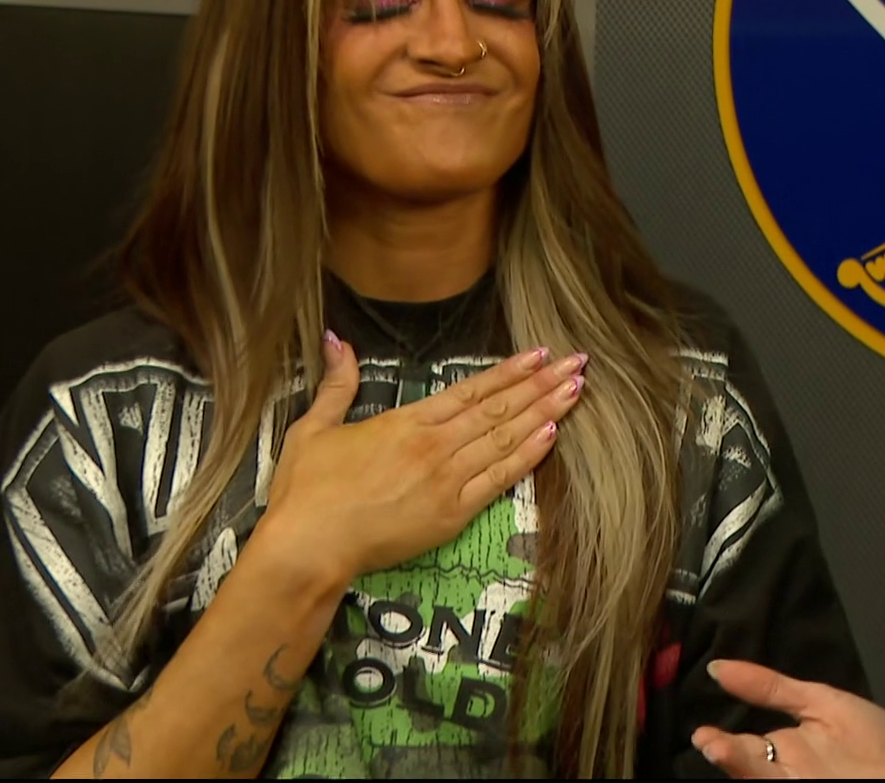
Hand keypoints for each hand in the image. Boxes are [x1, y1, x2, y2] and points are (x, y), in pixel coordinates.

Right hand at [258, 334, 582, 587]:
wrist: (309, 546)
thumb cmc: (306, 491)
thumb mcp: (314, 428)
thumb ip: (337, 384)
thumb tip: (336, 339)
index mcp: (406, 422)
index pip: (471, 390)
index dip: (509, 371)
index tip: (540, 354)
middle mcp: (434, 446)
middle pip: (499, 409)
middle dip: (542, 384)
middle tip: (577, 363)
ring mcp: (447, 480)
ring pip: (506, 438)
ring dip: (545, 412)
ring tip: (577, 391)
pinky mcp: (452, 515)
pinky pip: (499, 480)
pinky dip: (528, 455)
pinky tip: (552, 434)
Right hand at [691, 660, 884, 778]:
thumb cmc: (873, 743)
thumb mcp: (824, 704)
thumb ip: (774, 687)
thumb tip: (719, 666)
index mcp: (782, 748)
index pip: (741, 746)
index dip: (721, 742)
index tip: (701, 732)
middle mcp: (784, 773)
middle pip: (748, 768)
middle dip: (729, 758)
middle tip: (710, 744)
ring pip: (761, 780)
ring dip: (743, 770)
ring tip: (724, 753)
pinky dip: (767, 780)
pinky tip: (762, 773)